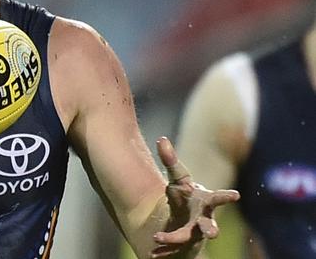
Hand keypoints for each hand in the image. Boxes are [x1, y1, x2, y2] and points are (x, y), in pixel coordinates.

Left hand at [151, 136, 239, 257]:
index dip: (226, 197)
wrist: (181, 218)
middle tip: (213, 233)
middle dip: (211, 229)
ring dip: (175, 240)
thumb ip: (170, 160)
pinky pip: (173, 250)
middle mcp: (203, 220)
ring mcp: (194, 235)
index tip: (236, 195)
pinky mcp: (182, 246)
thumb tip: (161, 139)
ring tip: (160, 238)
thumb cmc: (185, 196)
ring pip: (189, 240)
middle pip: (209, 226)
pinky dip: (163, 251)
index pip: (218, 198)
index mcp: (205, 202)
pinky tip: (152, 254)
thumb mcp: (177, 178)